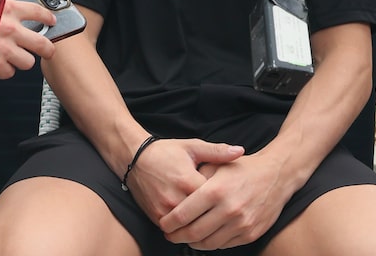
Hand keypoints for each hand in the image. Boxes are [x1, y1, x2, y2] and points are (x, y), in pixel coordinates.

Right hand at [0, 0, 56, 77]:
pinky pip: (10, 73)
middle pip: (43, 43)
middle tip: (46, 51)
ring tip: (12, 59)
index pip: (38, 13)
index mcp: (7, 9)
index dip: (48, 18)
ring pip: (29, 62)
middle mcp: (11, 28)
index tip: (51, 22)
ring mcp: (5, 49)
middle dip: (48, 48)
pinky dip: (5, 71)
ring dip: (21, 61)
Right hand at [124, 138, 244, 224]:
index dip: (224, 199)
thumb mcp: (193, 147)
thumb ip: (217, 152)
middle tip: (223, 212)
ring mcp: (164, 210)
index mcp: (188, 180)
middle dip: (214, 215)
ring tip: (210, 218)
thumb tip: (240, 151)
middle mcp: (175, 198)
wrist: (135, 159)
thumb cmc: (166, 152)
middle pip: (203, 217)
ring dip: (200, 224)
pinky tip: (194, 221)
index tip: (230, 196)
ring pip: (189, 226)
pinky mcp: (155, 216)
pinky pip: (175, 229)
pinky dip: (185, 227)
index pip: (214, 199)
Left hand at [158, 152, 289, 249]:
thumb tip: (176, 193)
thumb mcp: (217, 164)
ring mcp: (241, 223)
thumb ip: (195, 177)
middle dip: (177, 236)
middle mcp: (228, 209)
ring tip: (186, 237)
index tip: (164, 224)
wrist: (276, 175)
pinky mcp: (250, 233)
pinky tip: (206, 236)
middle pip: (193, 233)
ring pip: (208, 243)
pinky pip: (224, 245)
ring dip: (193, 243)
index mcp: (216, 190)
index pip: (183, 214)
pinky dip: (211, 243)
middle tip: (170, 235)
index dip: (169, 223)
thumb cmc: (243, 169)